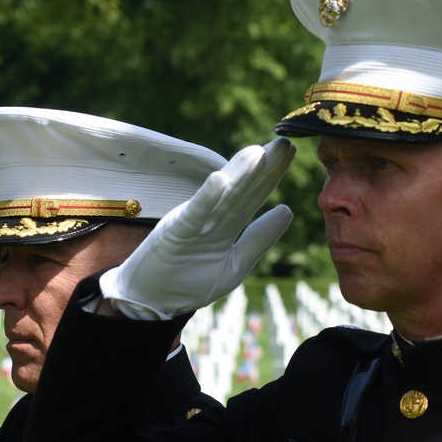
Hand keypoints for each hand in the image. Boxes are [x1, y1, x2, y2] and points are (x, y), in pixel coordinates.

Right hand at [99, 137, 294, 319]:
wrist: (149, 300)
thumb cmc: (190, 282)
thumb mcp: (234, 264)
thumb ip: (259, 239)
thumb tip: (287, 210)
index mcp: (226, 225)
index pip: (253, 196)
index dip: (272, 174)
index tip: (292, 150)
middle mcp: (212, 219)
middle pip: (242, 190)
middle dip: (263, 166)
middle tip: (284, 141)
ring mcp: (193, 224)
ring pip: (222, 197)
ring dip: (239, 174)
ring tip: (258, 152)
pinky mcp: (176, 234)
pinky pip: (194, 215)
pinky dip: (207, 198)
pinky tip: (220, 180)